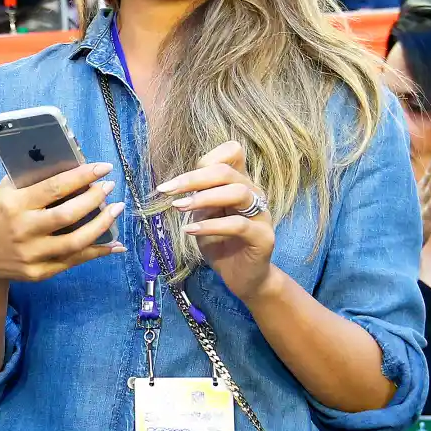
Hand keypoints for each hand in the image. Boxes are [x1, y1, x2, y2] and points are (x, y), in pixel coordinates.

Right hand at [0, 162, 124, 288]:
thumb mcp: (5, 192)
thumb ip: (31, 179)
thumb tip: (70, 164)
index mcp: (13, 204)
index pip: (54, 188)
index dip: (82, 176)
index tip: (103, 167)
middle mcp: (22, 230)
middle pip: (67, 216)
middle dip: (94, 199)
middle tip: (109, 187)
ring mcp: (30, 255)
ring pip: (75, 242)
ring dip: (101, 226)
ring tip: (116, 210)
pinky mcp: (38, 273)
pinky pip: (73, 261)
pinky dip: (97, 252)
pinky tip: (114, 244)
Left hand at [157, 141, 274, 305]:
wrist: (241, 277)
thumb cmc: (220, 243)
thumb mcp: (204, 216)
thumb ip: (198, 198)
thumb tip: (177, 184)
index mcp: (240, 183)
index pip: (232, 153)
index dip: (206, 160)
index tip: (177, 181)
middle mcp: (254, 193)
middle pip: (227, 171)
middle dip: (193, 179)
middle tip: (167, 191)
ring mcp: (262, 214)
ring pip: (238, 192)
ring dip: (204, 198)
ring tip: (179, 207)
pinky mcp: (263, 237)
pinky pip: (239, 224)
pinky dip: (212, 225)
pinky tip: (191, 230)